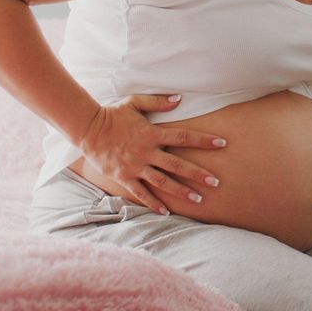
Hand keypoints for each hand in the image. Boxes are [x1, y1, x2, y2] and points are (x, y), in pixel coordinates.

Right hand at [77, 93, 226, 214]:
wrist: (88, 130)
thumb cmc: (114, 115)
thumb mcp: (135, 102)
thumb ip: (158, 101)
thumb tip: (180, 99)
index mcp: (152, 134)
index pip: (184, 136)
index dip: (204, 140)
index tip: (222, 143)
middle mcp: (146, 152)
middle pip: (177, 164)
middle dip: (198, 174)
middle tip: (216, 182)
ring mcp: (135, 167)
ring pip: (162, 182)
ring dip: (181, 191)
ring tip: (199, 199)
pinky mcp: (123, 178)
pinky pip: (141, 193)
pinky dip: (153, 203)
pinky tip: (166, 212)